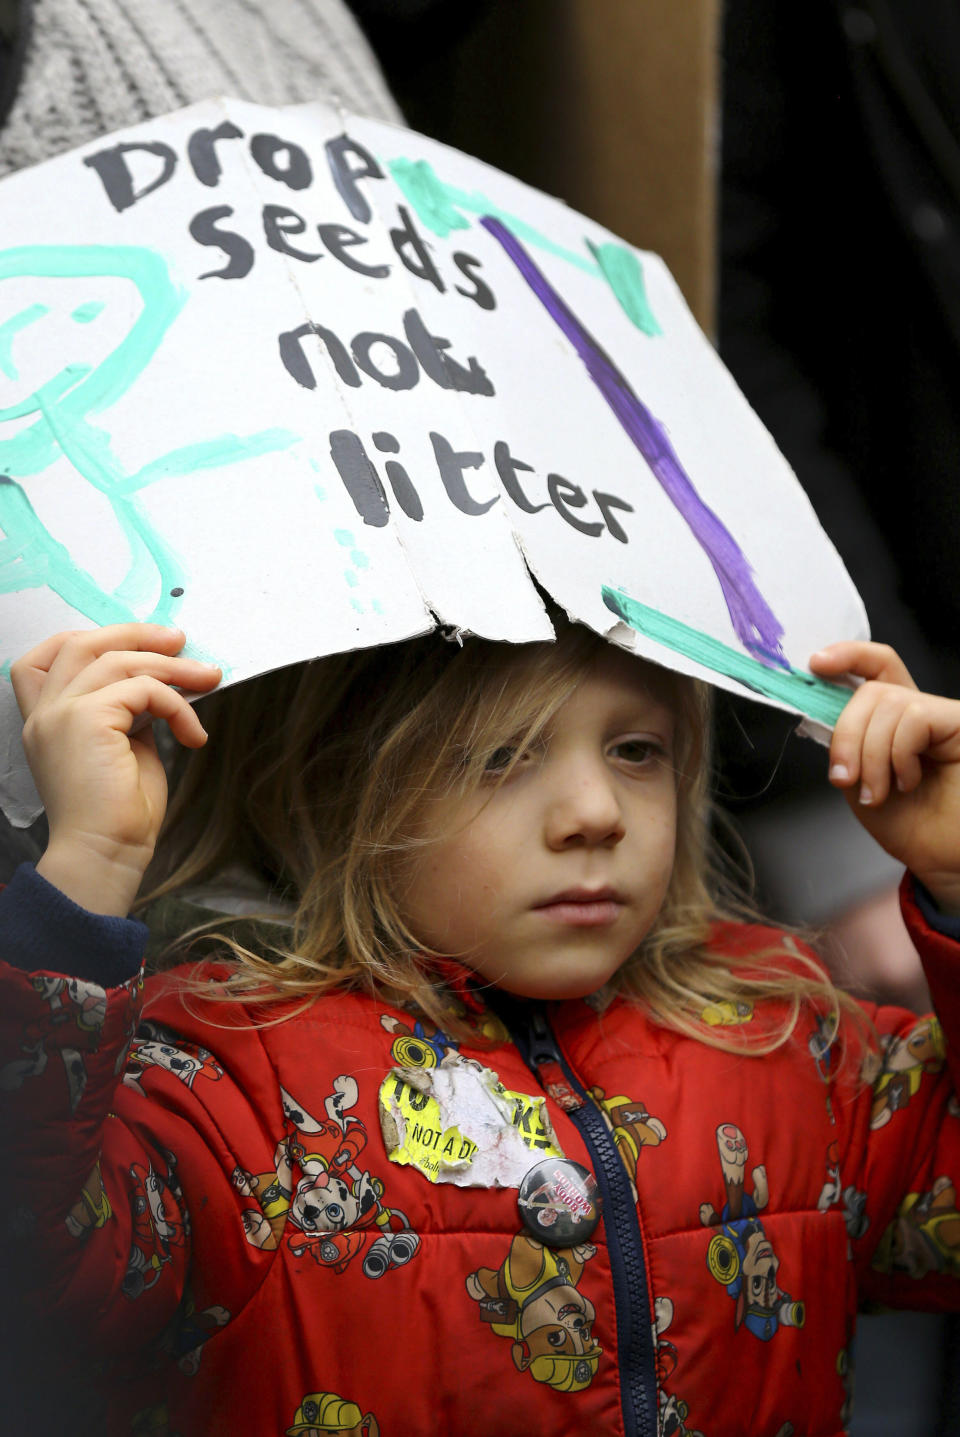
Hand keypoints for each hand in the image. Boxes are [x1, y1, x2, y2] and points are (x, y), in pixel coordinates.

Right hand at [11, 625, 220, 915]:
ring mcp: (61, 715)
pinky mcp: (87, 720)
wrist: (107, 855)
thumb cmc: (119, 817)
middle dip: (134, 634)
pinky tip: (193, 734)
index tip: (136, 643)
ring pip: (119, 662)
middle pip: (80, 643)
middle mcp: (45, 714)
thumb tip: (160, 688)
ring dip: (172, 668)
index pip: (41, 660)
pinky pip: (143, 690)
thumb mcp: (123, 751)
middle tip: (180, 641)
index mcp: (46, 722)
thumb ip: (128, 715)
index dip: (86, 639)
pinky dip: (177, 705)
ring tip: (209, 679)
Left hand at [810, 642, 959, 913]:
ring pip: (888, 703)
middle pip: (871, 689)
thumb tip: (819, 709)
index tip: (815, 664)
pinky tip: (907, 781)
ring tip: (878, 792)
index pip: (876, 668)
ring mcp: (943, 716)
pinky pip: (914, 717)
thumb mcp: (858, 777)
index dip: (847, 657)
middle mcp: (921, 711)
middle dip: (846, 734)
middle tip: (844, 777)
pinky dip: (898, 754)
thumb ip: (844, 740)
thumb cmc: (908, 824)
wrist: (940, 858)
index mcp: (894, 719)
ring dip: (871, 755)